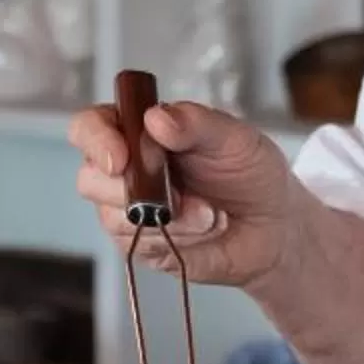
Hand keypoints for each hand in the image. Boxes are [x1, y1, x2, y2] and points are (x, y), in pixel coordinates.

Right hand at [70, 97, 298, 291]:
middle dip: (134, 191)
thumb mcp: (234, 138)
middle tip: (179, 196)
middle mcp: (125, 169)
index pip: (90, 127)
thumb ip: (196, 123)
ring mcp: (128, 211)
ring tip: (208, 214)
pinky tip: (203, 231)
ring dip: (166, 218)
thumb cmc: (250, 173)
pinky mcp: (141, 245)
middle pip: (90, 179)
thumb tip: (156, 118)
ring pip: (113, 218)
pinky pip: (138, 246)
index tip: (122, 158)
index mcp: (139, 130)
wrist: (273, 226)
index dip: (96, 140)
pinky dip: (174, 239)